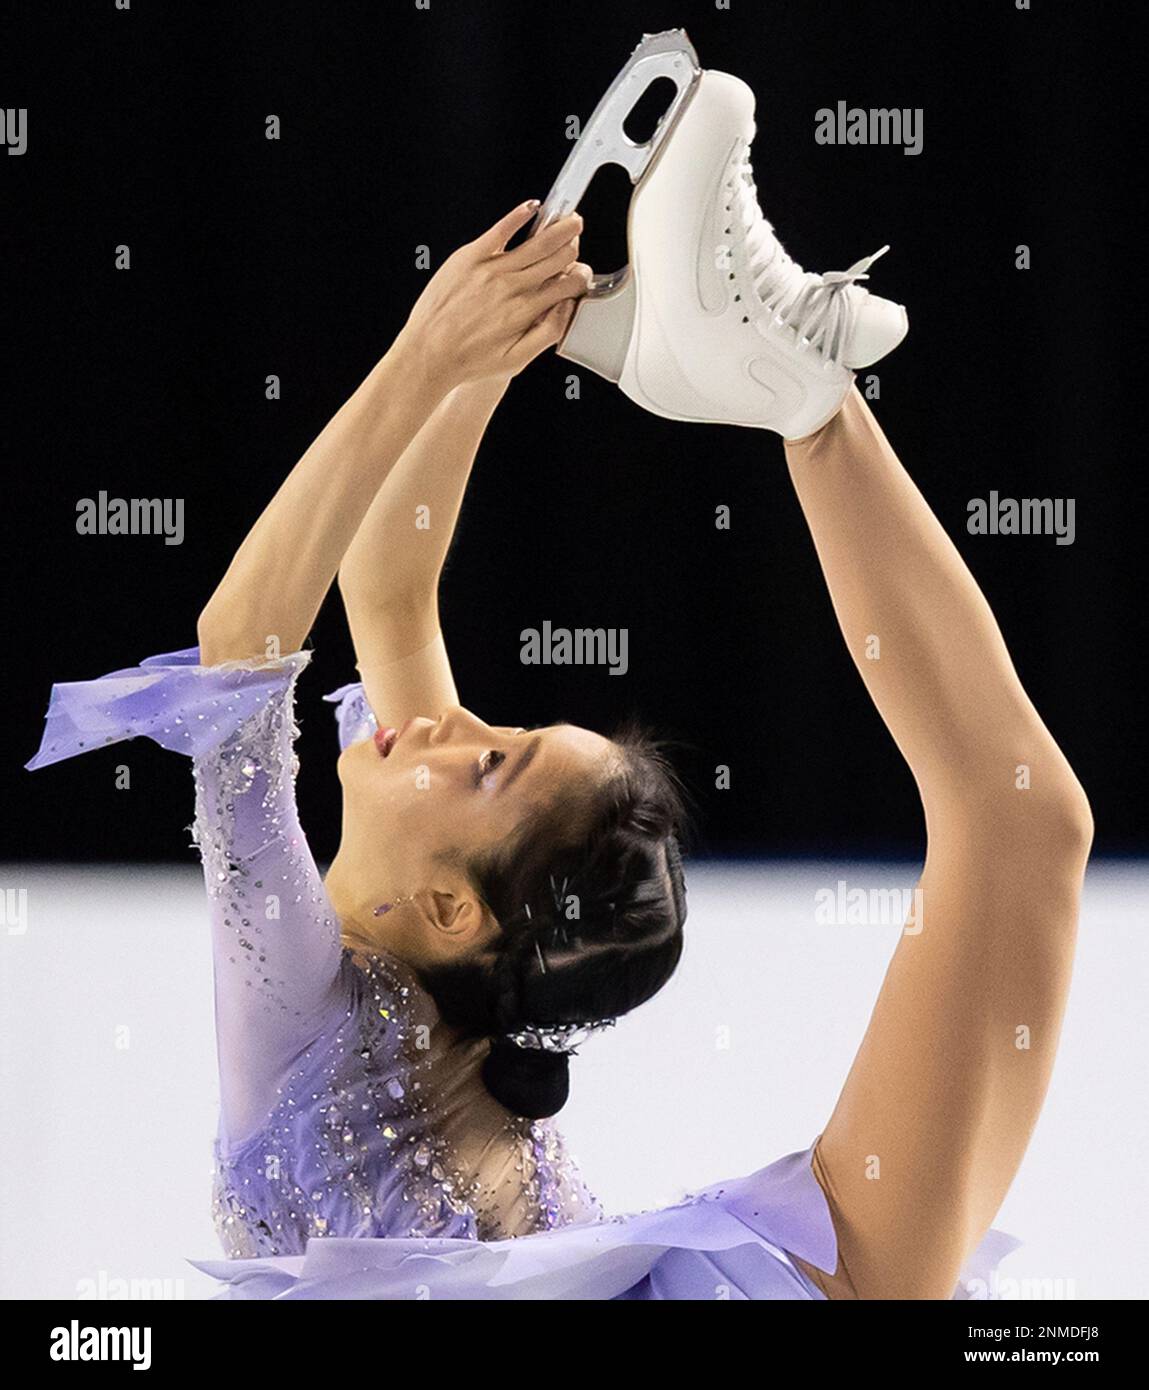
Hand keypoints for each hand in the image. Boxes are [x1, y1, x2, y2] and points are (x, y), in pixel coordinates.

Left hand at [396, 202, 592, 388]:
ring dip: (557, 229)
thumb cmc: (468, 359)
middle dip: (572, 247)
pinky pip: (500, 231)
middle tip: (577, 236)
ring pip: (535, 244)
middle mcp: (511, 288)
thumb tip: (568, 308)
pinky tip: (532, 208)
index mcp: (525, 312)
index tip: (581, 273)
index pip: (565, 286)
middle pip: (554, 259)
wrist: (428, 353)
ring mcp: (490, 269)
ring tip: (570, 220)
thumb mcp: (517, 360)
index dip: (579, 277)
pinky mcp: (469, 257)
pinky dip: (519, 217)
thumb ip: (548, 334)